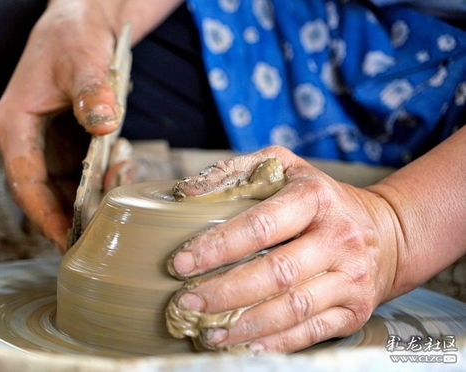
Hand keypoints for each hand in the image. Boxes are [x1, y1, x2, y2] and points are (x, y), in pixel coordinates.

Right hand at [0, 0, 127, 250]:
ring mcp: (50, 142)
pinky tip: (122, 165)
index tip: (65, 239)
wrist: (85, 25)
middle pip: (45, 192)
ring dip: (93, 194)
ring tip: (119, 181)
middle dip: (73, 213)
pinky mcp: (70, 141)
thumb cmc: (74, 37)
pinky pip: (84, 171)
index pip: (25, 181)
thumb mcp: (83, 59)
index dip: (45, 214)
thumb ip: (92, 92)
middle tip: (101, 229)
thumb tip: (102, 124)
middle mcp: (29, 139)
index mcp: (16, 123)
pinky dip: (103, 176)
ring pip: (67, 185)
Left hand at [168, 145, 402, 352]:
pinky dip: (274, 342)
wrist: (387, 231)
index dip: (218, 247)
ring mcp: (350, 277)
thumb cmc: (323, 199)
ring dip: (244, 324)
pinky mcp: (354, 309)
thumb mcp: (286, 166)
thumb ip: (237, 171)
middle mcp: (337, 238)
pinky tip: (244, 344)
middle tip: (187, 301)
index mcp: (315, 198)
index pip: (261, 225)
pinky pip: (310, 331)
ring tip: (207, 331)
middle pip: (275, 273)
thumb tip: (188, 191)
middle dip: (224, 291)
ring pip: (292, 308)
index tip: (182, 262)